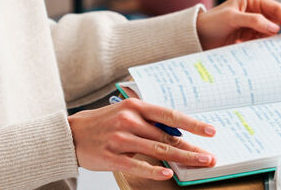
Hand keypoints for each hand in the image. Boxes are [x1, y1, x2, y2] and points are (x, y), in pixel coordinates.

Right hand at [67, 98, 216, 179]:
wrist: (71, 134)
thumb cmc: (102, 123)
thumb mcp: (125, 113)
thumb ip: (149, 121)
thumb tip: (177, 134)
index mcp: (135, 107)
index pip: (170, 115)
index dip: (192, 123)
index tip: (210, 130)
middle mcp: (129, 121)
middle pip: (167, 136)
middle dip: (192, 147)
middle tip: (209, 155)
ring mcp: (120, 139)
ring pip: (158, 150)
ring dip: (182, 158)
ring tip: (199, 162)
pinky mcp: (112, 157)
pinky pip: (137, 165)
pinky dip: (154, 170)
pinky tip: (168, 173)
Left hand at [196, 0, 280, 49]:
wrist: (198, 38)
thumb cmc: (211, 22)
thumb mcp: (231, 18)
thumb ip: (253, 21)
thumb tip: (275, 28)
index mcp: (252, 1)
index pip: (276, 8)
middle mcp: (255, 12)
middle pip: (278, 20)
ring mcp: (253, 26)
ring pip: (273, 32)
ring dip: (279, 40)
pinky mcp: (250, 38)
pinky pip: (264, 42)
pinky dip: (270, 47)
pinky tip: (273, 52)